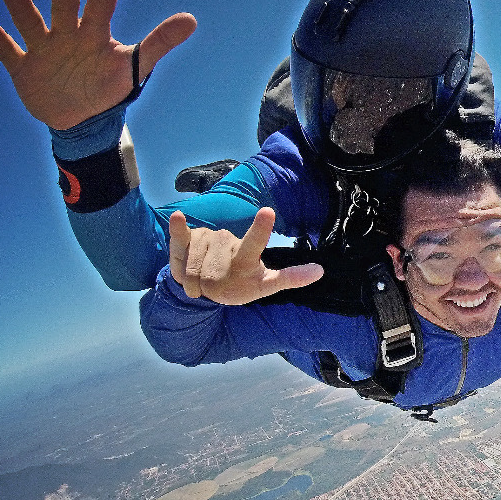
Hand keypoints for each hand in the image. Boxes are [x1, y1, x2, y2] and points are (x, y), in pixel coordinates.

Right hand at [0, 0, 195, 129]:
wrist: (81, 120)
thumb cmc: (109, 85)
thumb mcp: (136, 66)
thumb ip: (160, 42)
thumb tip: (192, 19)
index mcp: (95, 32)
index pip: (102, 4)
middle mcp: (67, 33)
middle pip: (64, 5)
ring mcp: (42, 48)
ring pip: (28, 19)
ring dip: (20, 4)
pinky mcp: (22, 66)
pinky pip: (5, 50)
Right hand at [169, 207, 322, 303]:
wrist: (205, 288)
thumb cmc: (238, 286)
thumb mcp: (264, 286)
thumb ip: (289, 278)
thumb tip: (322, 270)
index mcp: (248, 257)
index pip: (255, 242)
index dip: (260, 229)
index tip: (268, 211)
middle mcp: (229, 244)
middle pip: (211, 268)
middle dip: (204, 285)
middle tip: (210, 288)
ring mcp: (209, 240)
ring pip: (194, 263)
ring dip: (191, 279)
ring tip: (199, 282)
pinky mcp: (190, 239)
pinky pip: (181, 237)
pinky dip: (178, 230)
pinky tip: (178, 218)